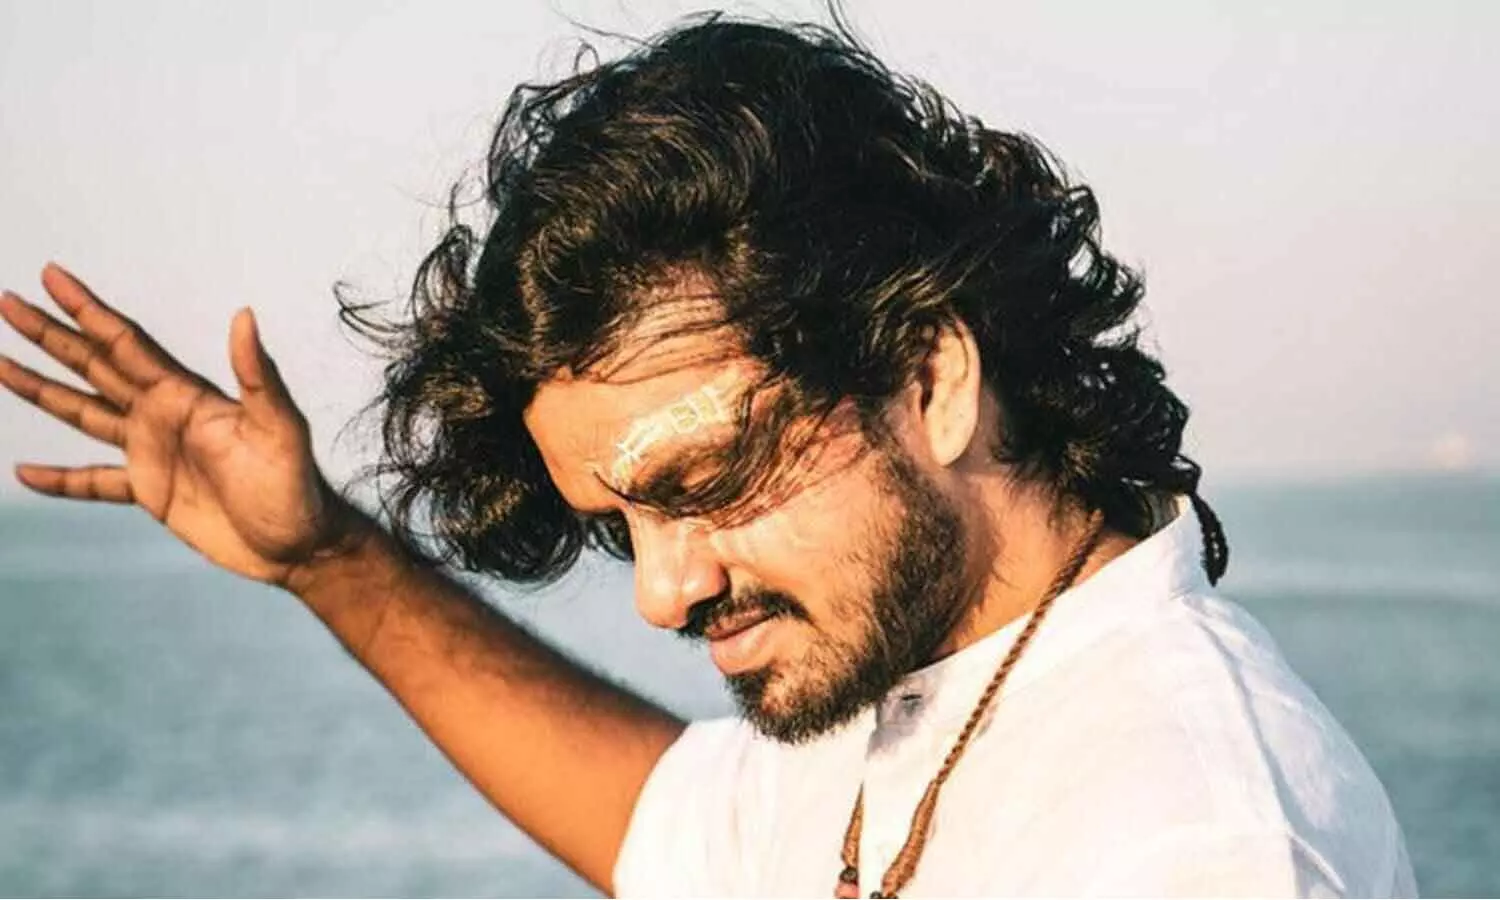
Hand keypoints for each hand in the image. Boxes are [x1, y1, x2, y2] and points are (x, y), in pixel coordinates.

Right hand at [0, 263, 347, 585]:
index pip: (125, 342)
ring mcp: (154, 452)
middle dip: (50, 335)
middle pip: (94, 365)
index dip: (87, 309)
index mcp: (185, 394)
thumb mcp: (280, 427)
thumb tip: (244, 315)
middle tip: (6, 301)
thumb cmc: (296, 486)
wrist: (300, 546)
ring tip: (0, 364)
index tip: (51, 275)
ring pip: (85, 413)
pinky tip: (25, 473)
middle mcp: (163, 415)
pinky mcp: (152, 493)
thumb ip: (258, 374)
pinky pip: (94, 481)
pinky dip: (60, 478)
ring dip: (43, 389)